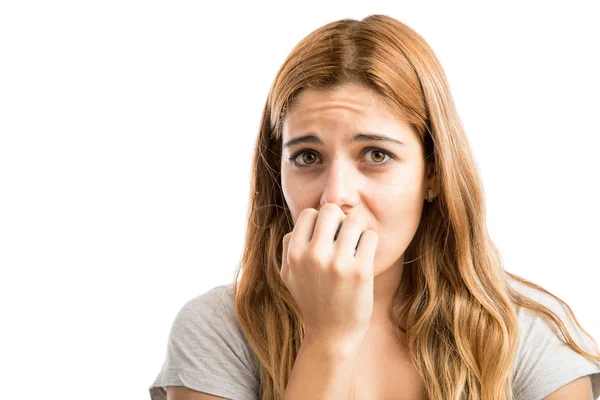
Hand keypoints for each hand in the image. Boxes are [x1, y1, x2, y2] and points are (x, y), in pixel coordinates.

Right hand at [280, 203, 378, 345]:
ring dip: (358, 231)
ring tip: (356, 246)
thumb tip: (302, 221)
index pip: (309, 213)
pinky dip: (370, 242)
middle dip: (340, 221)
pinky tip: (365, 255)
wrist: (331, 334)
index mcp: (295, 254)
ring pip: (354, 221)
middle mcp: (314, 256)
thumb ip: (288, 246)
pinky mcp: (361, 271)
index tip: (327, 237)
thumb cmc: (311, 300)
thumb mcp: (288, 274)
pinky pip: (371, 237)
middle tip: (344, 238)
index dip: (320, 222)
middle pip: (332, 210)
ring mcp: (338, 263)